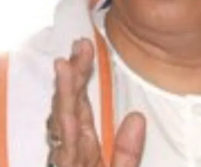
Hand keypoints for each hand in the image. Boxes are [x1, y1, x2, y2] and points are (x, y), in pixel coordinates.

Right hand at [47, 38, 146, 166]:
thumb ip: (128, 150)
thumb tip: (137, 118)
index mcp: (84, 141)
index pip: (81, 100)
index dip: (82, 72)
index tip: (86, 46)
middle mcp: (71, 145)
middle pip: (70, 102)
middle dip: (74, 72)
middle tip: (81, 44)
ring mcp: (66, 158)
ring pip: (63, 121)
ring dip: (64, 94)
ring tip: (65, 67)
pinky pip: (65, 151)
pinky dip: (64, 132)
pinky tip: (67, 115)